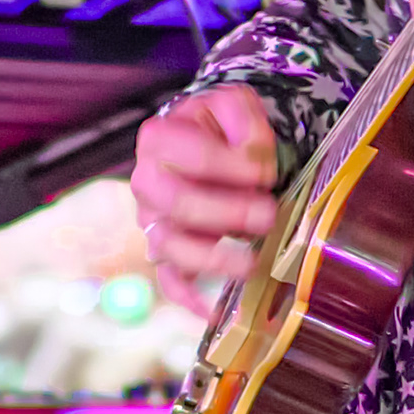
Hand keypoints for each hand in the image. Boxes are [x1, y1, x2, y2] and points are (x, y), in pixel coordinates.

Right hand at [128, 87, 278, 309]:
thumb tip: (253, 156)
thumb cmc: (221, 127)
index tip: (264, 169)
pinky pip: (169, 279)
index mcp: (158, 138)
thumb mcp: (234, 104)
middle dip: (226, 212)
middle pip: (175, 203)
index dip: (230, 165)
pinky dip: (189, 297)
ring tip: (251, 260)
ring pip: (169, 245)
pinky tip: (212, 309)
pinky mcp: (168, 251)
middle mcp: (147, 181)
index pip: (190, 155)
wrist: (210, 142)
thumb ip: (244, 118)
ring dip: (212, 255)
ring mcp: (154, 220)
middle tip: (266, 214)